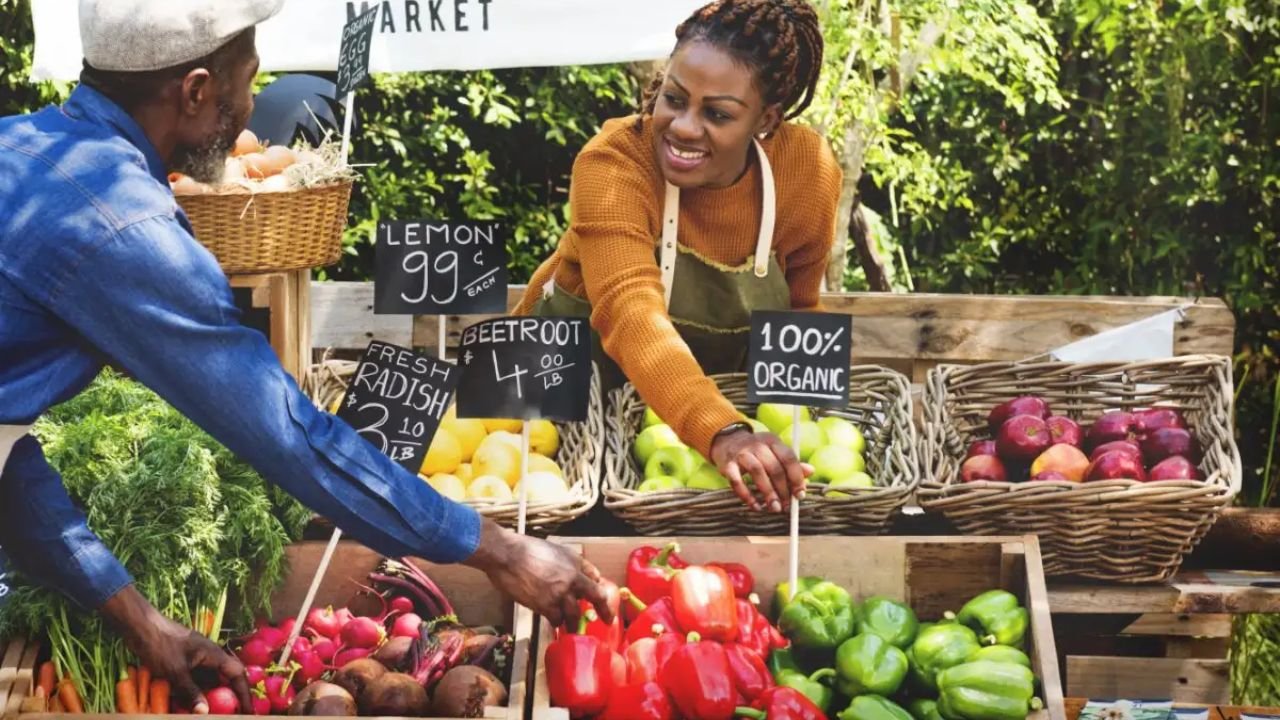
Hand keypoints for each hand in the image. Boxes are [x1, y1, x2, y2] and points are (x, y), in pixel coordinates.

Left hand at [101, 586, 251, 714]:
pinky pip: (191, 680)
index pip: (236, 675)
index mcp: (214, 654)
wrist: (139, 625)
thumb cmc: (161, 644)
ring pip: (205, 682)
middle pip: (223, 680)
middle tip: (226, 714)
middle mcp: (208, 657)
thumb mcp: (176, 671)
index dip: (244, 694)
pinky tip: (181, 704)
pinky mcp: (181, 662)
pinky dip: (190, 692)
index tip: (248, 712)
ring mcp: (194, 659)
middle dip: (225, 698)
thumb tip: (204, 712)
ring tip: (201, 712)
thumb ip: (191, 692)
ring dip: (204, 696)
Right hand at [465, 520, 611, 626]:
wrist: (507, 555)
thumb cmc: (527, 549)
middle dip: (602, 612)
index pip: (597, 581)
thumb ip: (573, 563)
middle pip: (594, 599)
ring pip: (574, 615)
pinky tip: (553, 622)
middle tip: (606, 619)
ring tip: (572, 628)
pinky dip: (555, 622)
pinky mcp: (544, 606)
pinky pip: (556, 620)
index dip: (604, 594)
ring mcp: (559, 595)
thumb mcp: (556, 549)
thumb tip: (586, 574)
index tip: (607, 601)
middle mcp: (571, 580)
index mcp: (575, 565)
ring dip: (573, 622)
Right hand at [710, 429, 810, 511]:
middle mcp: (757, 444)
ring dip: (767, 493)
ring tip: (773, 508)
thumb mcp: (774, 452)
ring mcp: (741, 453)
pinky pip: (737, 481)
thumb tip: (811, 472)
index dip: (796, 478)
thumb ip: (791, 463)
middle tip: (786, 507)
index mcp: (773, 441)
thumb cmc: (756, 451)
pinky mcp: (727, 465)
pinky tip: (755, 506)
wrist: (726, 441)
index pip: (789, 458)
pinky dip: (746, 495)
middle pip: (774, 467)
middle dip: (782, 490)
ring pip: (757, 472)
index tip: (800, 495)